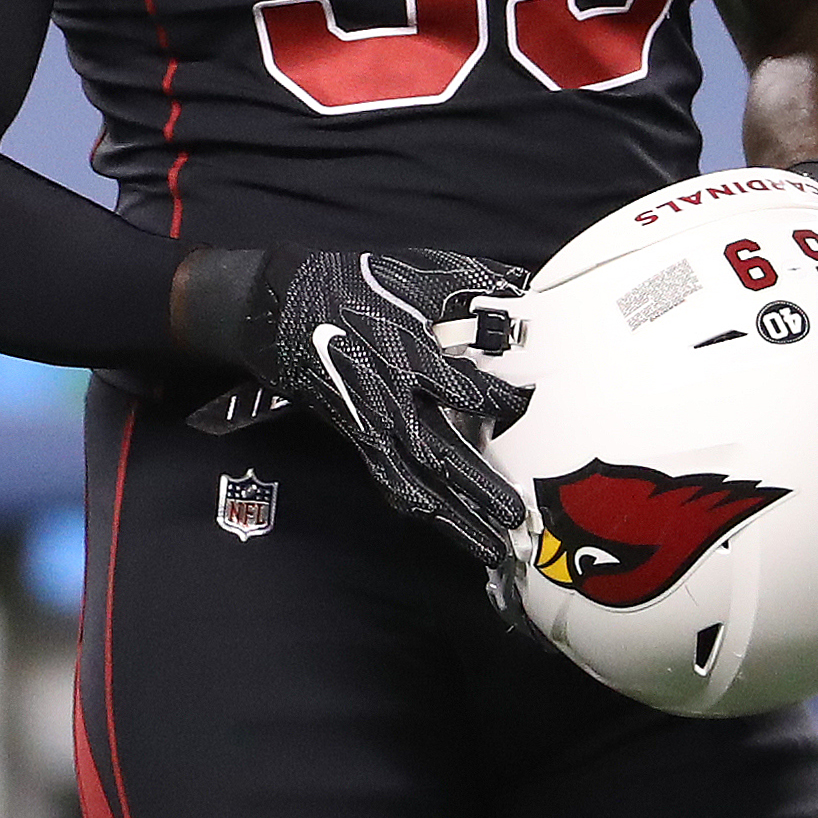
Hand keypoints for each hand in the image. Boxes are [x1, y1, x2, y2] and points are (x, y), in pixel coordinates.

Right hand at [176, 246, 532, 563]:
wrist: (287, 310)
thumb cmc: (356, 285)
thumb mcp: (415, 271)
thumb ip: (468, 280)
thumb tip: (519, 288)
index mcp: (406, 353)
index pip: (463, 391)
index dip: (501, 404)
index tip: (530, 410)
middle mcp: (389, 398)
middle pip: (440, 454)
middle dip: (479, 488)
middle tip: (516, 515)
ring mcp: (371, 423)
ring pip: (417, 482)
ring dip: (454, 517)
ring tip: (492, 546)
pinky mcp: (359, 436)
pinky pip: (390, 480)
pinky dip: (419, 505)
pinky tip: (444, 525)